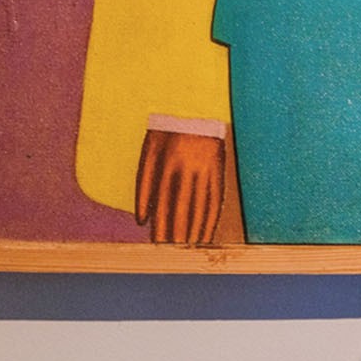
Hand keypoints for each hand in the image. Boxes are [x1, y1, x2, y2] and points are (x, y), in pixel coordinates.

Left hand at [135, 128, 225, 245]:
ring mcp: (206, 169)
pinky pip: (216, 200)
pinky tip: (206, 234)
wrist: (194, 106)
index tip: (157, 246)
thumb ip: (142, 186)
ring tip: (189, 249)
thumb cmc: (165, 132)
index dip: (160, 227)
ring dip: (195, 231)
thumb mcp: (148, 152)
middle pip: (182, 209)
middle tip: (174, 254)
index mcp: (167, 164)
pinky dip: (211, 220)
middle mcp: (187, 169)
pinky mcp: (219, 170)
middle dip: (177, 234)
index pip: (162, 204)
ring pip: (201, 207)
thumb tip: (141, 221)